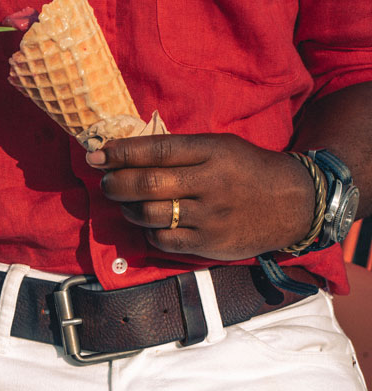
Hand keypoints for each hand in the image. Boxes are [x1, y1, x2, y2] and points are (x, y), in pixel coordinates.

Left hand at [86, 133, 315, 259]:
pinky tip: (148, 224)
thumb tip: (131, 155)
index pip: (157, 150)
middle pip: (148, 184)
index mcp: (212, 152)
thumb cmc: (249, 171)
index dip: (122, 153)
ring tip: (124, 202)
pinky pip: (164, 240)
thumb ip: (183, 151)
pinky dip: (148, 232)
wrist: (292, 204)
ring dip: (128, 209)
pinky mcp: (208, 243)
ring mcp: (209, 216)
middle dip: (117, 183)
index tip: (98, 154)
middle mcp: (209, 183)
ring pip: (151, 214)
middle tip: (106, 182)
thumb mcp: (222, 147)